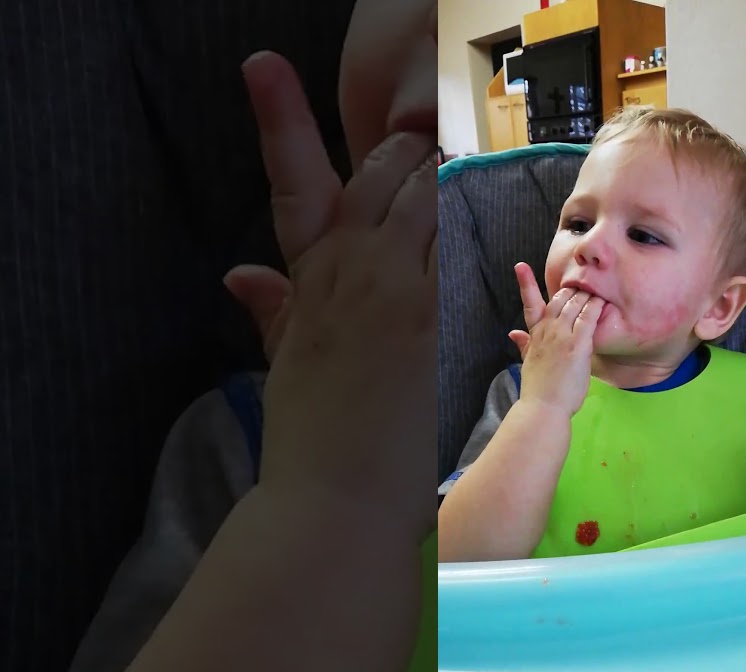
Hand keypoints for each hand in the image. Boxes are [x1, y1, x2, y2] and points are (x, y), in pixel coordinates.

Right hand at [242, 51, 438, 536]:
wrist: (338, 501)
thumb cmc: (312, 440)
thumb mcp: (286, 364)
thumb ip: (274, 309)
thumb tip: (239, 274)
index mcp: (309, 277)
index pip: (292, 180)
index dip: (277, 117)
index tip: (263, 65)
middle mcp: (348, 269)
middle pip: (382, 173)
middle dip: (405, 151)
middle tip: (420, 146)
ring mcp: (392, 286)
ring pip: (425, 194)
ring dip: (439, 177)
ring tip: (448, 174)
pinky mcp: (430, 312)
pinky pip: (455, 242)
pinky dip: (463, 223)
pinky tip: (475, 219)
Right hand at [510, 265, 602, 414]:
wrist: (543, 406)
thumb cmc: (538, 388)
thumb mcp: (527, 362)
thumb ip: (523, 344)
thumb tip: (512, 332)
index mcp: (534, 335)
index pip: (529, 303)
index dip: (525, 283)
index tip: (521, 266)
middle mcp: (547, 331)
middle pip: (559, 300)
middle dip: (571, 290)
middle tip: (583, 285)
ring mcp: (562, 336)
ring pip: (575, 305)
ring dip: (586, 296)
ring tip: (596, 290)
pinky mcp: (578, 345)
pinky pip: (589, 319)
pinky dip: (595, 308)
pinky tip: (602, 302)